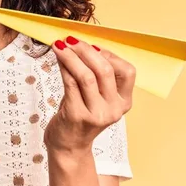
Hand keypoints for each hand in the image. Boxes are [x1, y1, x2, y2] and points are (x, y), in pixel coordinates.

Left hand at [44, 36, 135, 152]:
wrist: (69, 145)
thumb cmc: (81, 115)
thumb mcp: (97, 97)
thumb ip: (97, 75)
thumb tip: (84, 44)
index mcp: (124, 102)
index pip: (127, 71)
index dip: (110, 54)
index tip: (93, 45)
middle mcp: (113, 109)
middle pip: (105, 70)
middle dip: (86, 50)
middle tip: (71, 40)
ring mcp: (96, 114)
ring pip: (86, 75)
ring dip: (71, 56)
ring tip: (60, 45)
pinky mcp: (77, 115)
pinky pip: (70, 83)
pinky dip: (63, 67)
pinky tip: (57, 58)